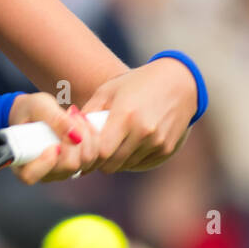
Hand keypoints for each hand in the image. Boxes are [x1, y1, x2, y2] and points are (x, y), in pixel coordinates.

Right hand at [7, 91, 100, 184]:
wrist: (36, 113)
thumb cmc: (30, 110)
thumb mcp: (38, 106)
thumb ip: (54, 119)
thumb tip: (75, 135)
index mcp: (21, 163)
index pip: (30, 176)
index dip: (44, 163)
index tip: (53, 145)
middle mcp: (42, 173)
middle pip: (67, 166)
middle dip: (74, 139)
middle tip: (70, 115)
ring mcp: (61, 171)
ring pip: (85, 161)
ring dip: (87, 135)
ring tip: (75, 116)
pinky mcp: (77, 166)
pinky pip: (94, 157)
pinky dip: (94, 138)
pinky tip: (84, 123)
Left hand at [80, 58, 196, 172]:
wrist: (179, 82)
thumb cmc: (136, 83)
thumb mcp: (107, 91)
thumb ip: (87, 113)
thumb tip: (69, 134)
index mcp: (125, 116)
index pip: (101, 153)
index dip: (89, 157)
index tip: (84, 153)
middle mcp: (144, 132)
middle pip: (112, 164)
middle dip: (100, 162)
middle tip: (94, 154)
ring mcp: (158, 142)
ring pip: (126, 165)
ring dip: (116, 161)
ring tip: (112, 146)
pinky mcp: (167, 148)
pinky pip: (142, 164)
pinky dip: (132, 159)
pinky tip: (129, 145)